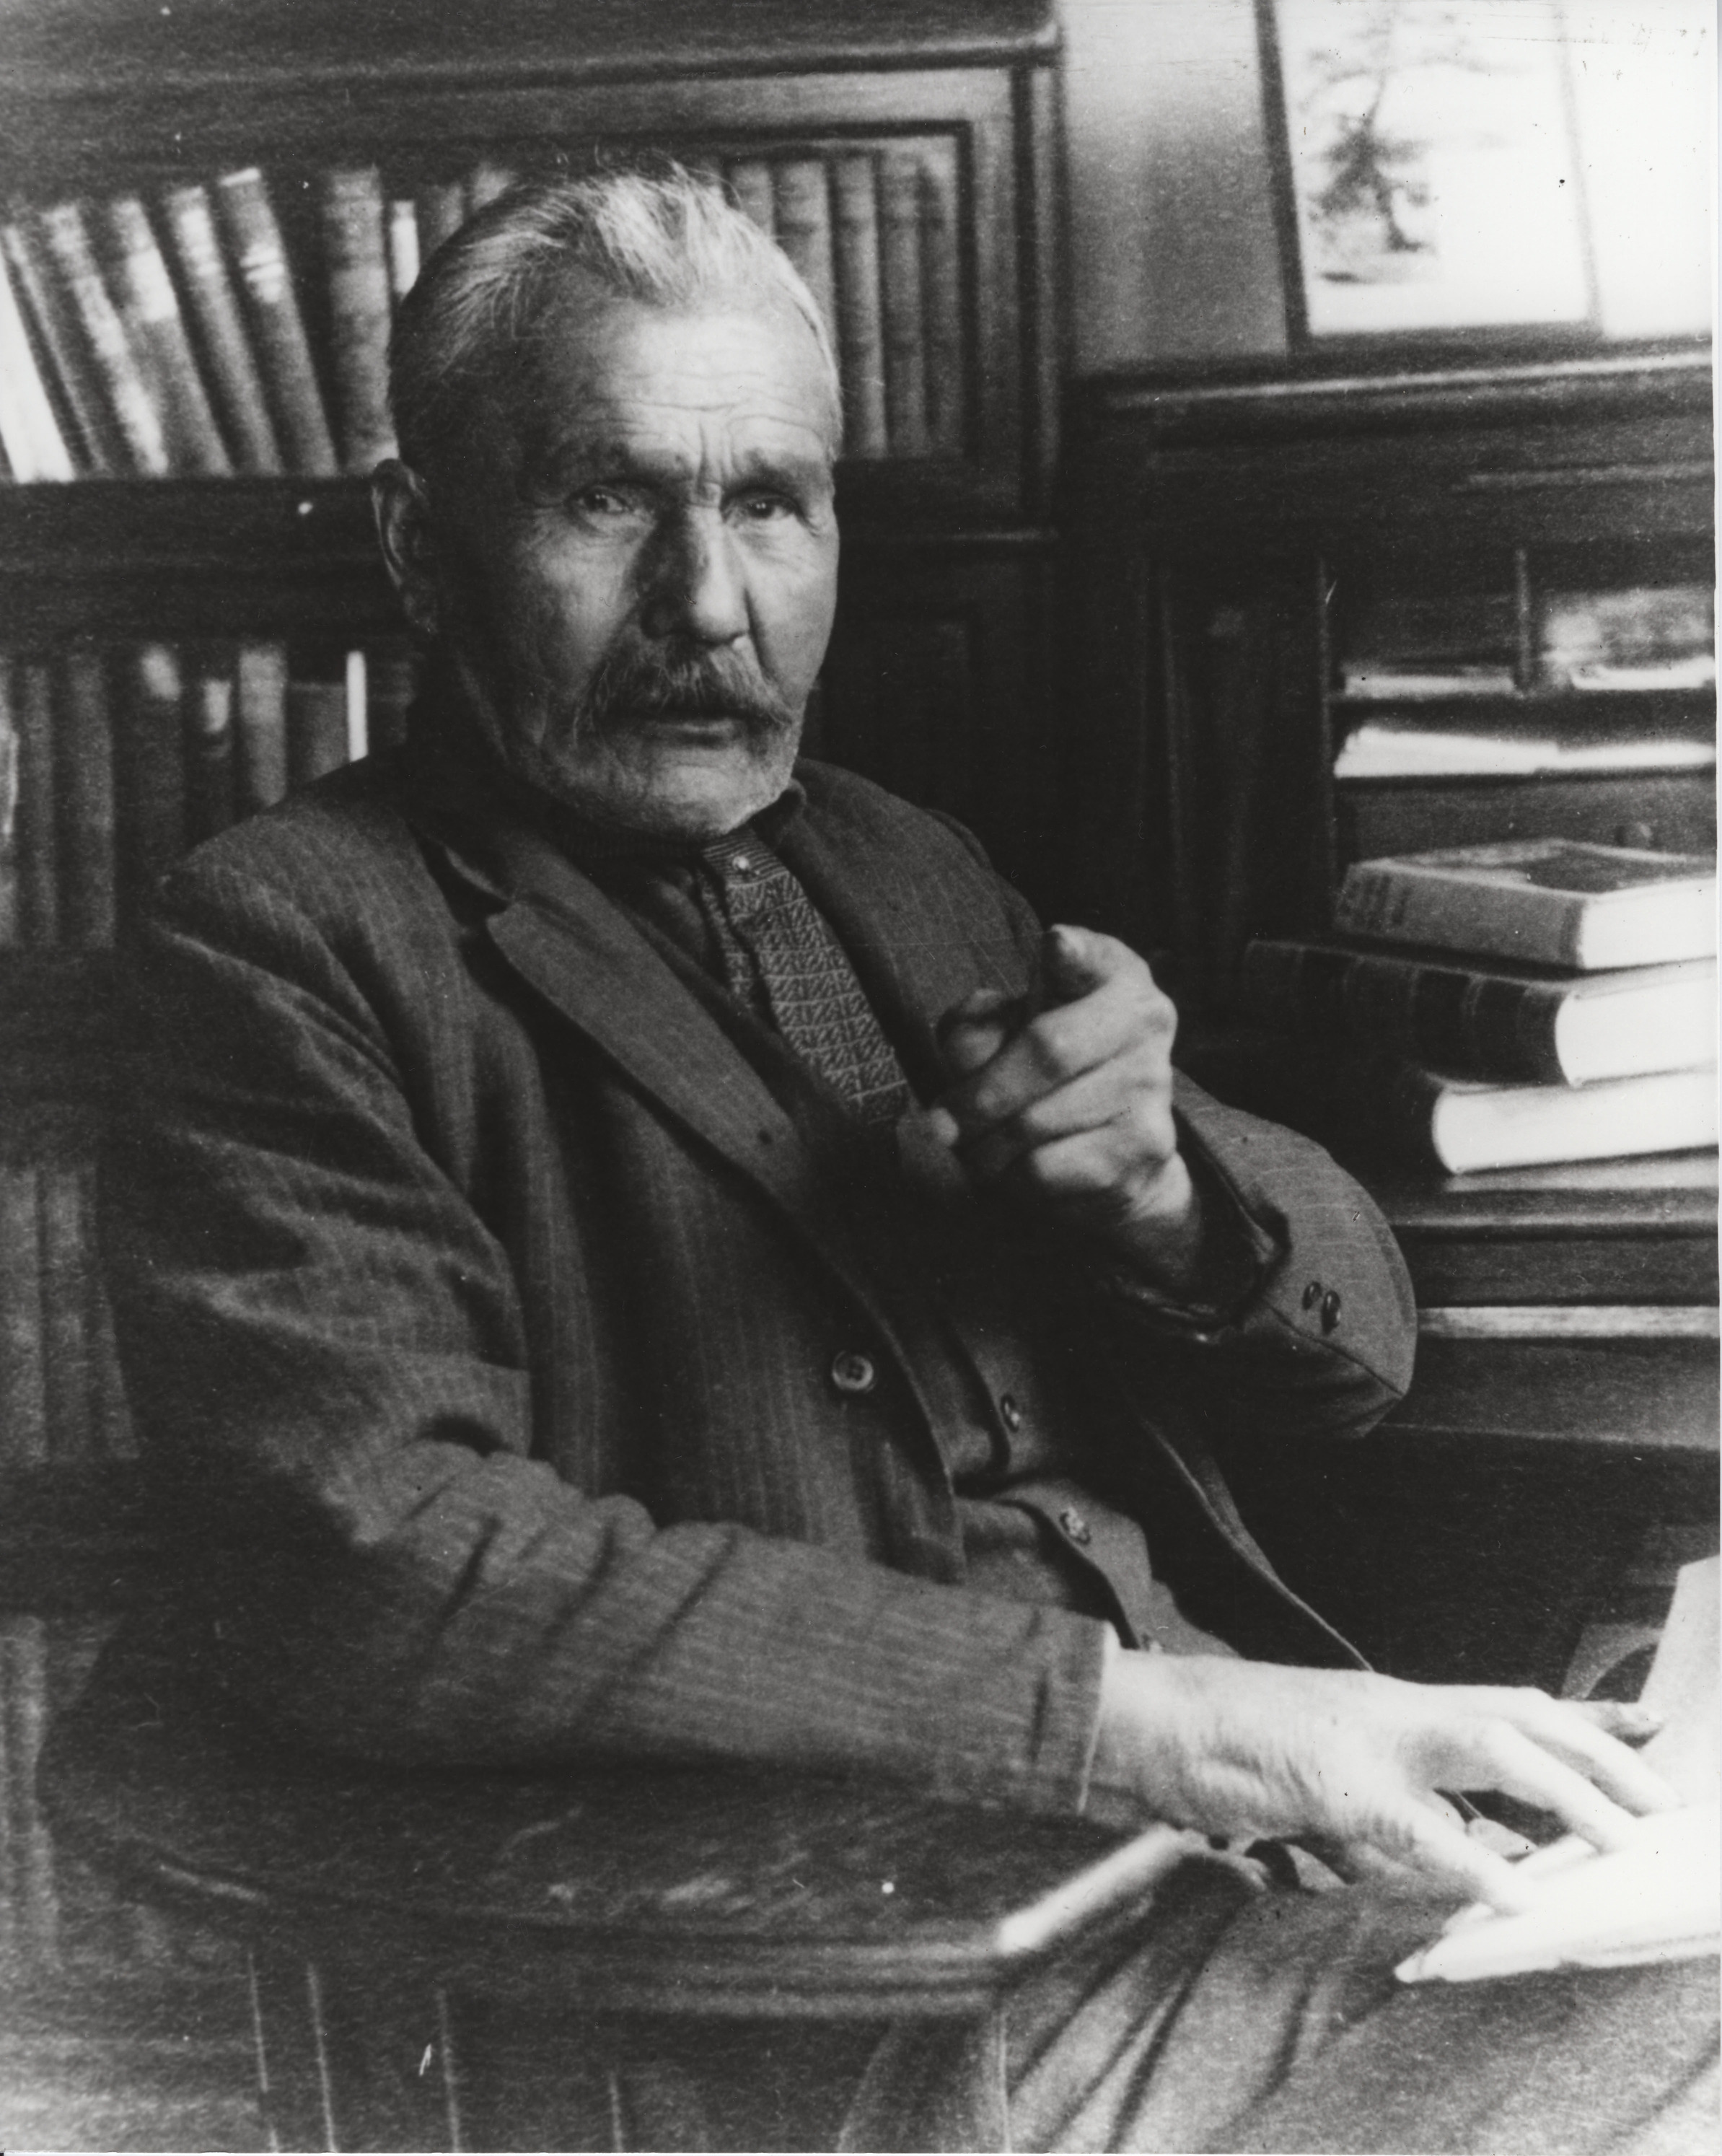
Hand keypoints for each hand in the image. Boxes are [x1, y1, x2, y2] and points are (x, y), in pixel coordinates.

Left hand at [930, 926, 1205, 1283]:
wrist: (1115, 1152)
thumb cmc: (1045, 1072)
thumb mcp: (1003, 1031)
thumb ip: (977, 1027)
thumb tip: (968, 1056)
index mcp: (1113, 972)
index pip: (1090, 955)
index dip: (1070, 952)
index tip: (1054, 944)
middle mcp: (1144, 1019)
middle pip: (1048, 1051)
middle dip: (980, 1097)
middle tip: (938, 1125)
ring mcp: (1151, 1084)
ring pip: (1037, 1121)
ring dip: (984, 1146)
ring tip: (972, 1149)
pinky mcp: (1144, 1147)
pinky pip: (1047, 1167)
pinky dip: (1010, 1176)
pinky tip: (1010, 1170)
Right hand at [1090, 1649, 1677, 1911]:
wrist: (1140, 1715)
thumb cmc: (1215, 1744)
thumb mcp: (1311, 1771)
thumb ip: (1371, 1810)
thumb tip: (1417, 1856)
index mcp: (1389, 1707)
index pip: (1505, 1701)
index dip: (1583, 1716)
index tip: (1649, 1725)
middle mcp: (1390, 1709)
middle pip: (1519, 1714)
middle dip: (1600, 1754)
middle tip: (1663, 1798)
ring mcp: (1362, 1738)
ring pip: (1489, 1750)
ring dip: (1565, 1794)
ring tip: (1620, 1838)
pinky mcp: (1326, 1779)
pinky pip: (1414, 1824)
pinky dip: (1470, 1859)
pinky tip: (1511, 1894)